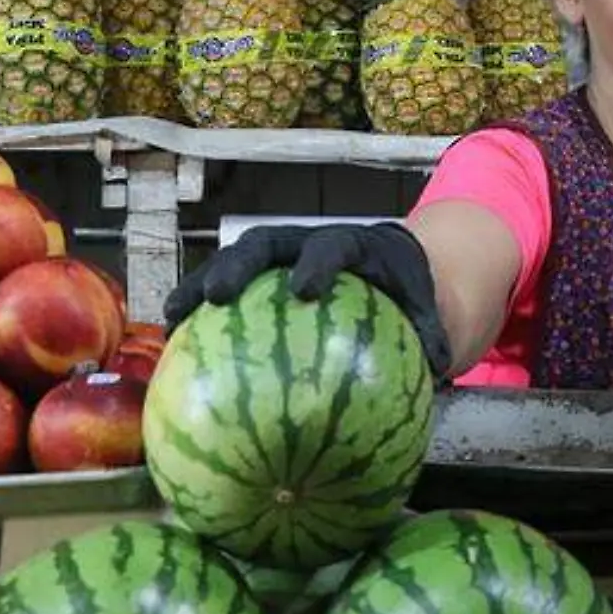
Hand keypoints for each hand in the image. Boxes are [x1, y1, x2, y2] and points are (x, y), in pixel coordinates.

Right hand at [163, 223, 451, 378]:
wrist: (393, 267)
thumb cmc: (410, 291)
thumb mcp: (427, 308)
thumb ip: (431, 335)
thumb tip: (440, 369)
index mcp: (354, 245)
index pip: (333, 246)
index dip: (317, 263)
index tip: (303, 290)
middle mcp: (307, 244)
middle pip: (265, 245)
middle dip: (239, 267)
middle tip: (217, 297)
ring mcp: (278, 259)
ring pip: (233, 265)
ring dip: (201, 287)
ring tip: (172, 318)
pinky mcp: (260, 280)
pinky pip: (227, 297)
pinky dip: (200, 316)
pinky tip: (175, 350)